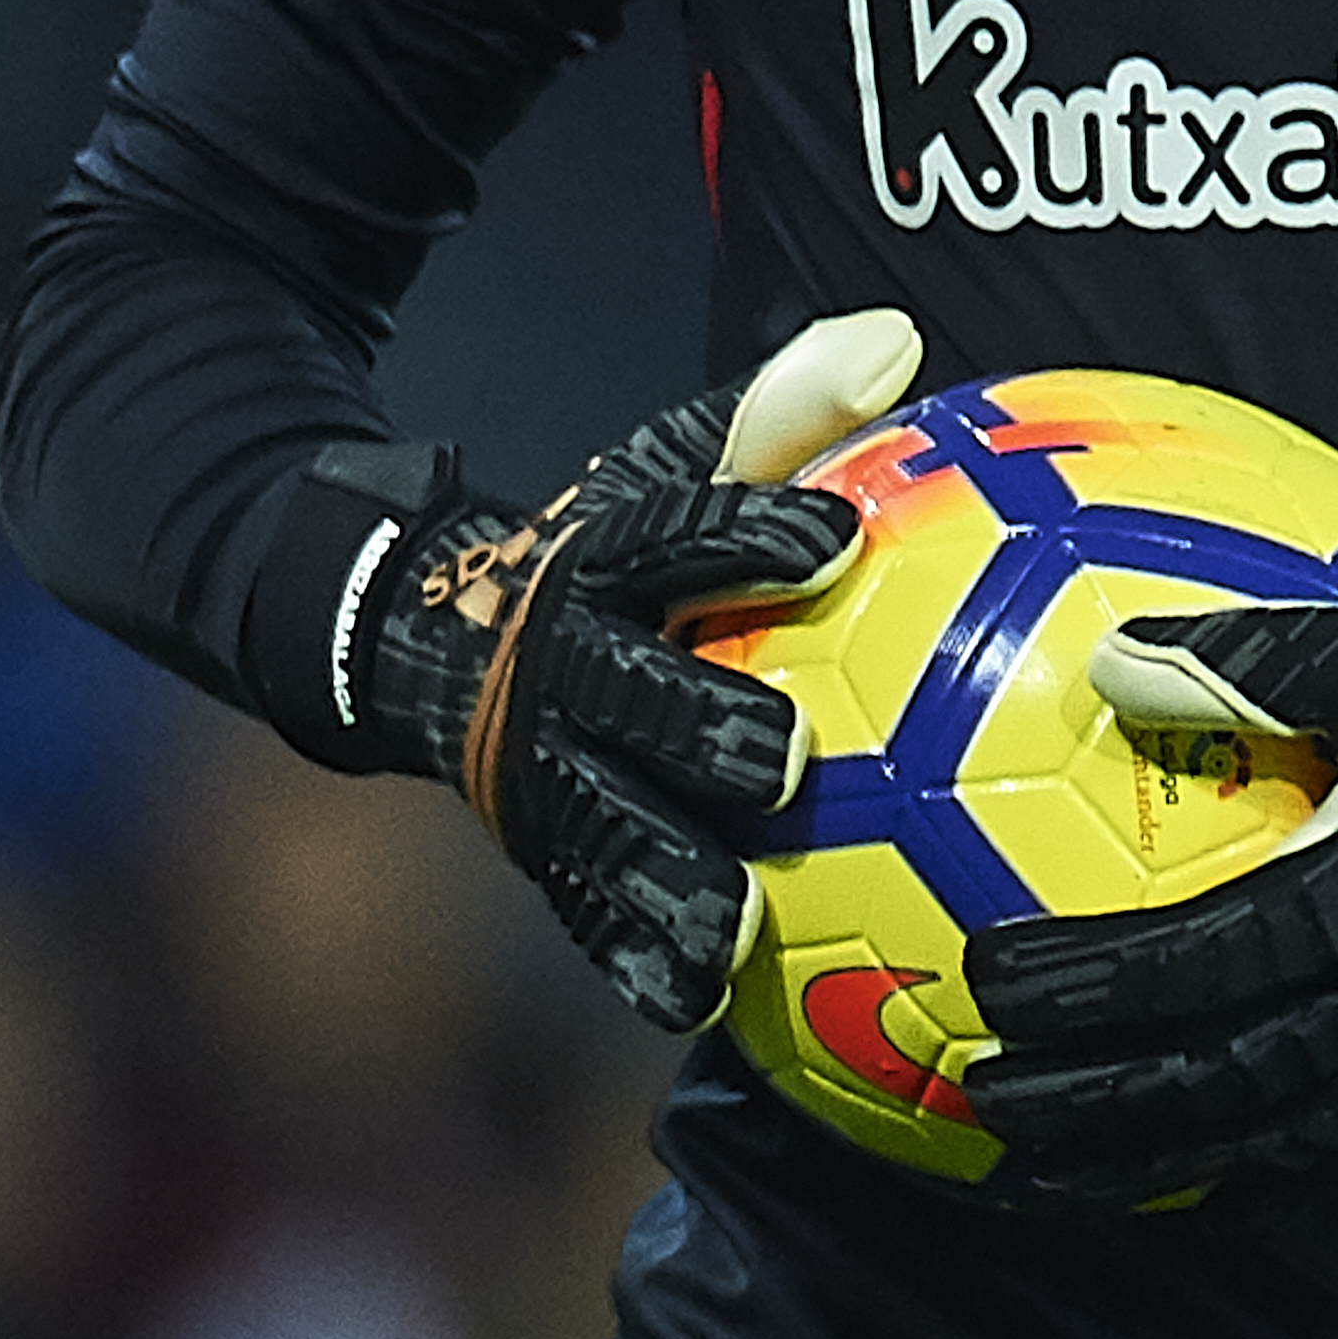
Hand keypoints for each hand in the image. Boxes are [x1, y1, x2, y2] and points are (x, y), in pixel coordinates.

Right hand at [322, 310, 924, 1029]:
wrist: (439, 636)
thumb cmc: (619, 549)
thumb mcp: (678, 464)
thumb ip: (786, 412)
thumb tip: (898, 338)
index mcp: (606, 559)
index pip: (680, 536)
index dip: (751, 534)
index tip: (835, 538)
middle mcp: (565, 667)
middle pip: (632, 696)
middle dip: (702, 724)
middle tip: (788, 758)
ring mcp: (545, 769)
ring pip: (605, 825)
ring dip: (666, 876)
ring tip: (735, 925)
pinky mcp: (547, 848)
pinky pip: (592, 908)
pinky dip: (638, 952)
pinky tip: (698, 999)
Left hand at [961, 603, 1337, 1206]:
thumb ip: (1242, 659)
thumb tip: (1107, 656)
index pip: (1197, 966)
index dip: (1087, 986)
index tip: (984, 981)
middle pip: (1214, 1084)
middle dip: (1087, 1102)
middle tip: (975, 1097)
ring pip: (1264, 1144)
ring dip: (1143, 1168)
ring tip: (1039, 1178)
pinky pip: (1332, 1159)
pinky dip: (1242, 1184)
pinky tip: (1171, 1195)